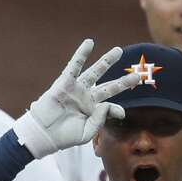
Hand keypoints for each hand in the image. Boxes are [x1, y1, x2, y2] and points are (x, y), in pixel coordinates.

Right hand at [13, 39, 141, 157]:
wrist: (43, 134)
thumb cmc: (63, 137)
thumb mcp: (86, 132)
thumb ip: (100, 120)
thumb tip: (108, 105)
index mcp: (91, 111)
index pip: (109, 105)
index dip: (116, 109)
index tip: (120, 113)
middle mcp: (85, 98)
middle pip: (108, 86)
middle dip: (123, 81)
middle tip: (138, 75)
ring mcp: (76, 90)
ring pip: (95, 72)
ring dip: (107, 62)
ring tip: (119, 51)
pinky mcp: (64, 84)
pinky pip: (74, 66)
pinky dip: (81, 54)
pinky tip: (89, 43)